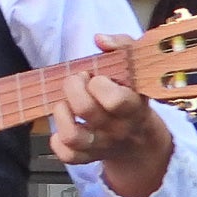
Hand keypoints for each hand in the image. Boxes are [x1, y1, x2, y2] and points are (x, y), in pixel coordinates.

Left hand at [49, 36, 172, 196]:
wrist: (140, 141)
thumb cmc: (133, 94)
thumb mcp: (136, 67)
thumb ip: (122, 46)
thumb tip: (100, 39)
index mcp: (133, 106)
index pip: (115, 99)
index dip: (99, 83)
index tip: (96, 76)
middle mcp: (118, 128)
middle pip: (86, 110)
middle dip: (73, 88)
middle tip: (76, 81)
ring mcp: (101, 145)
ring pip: (72, 136)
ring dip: (60, 114)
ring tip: (65, 103)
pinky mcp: (86, 158)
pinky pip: (66, 156)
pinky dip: (57, 141)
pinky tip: (64, 125)